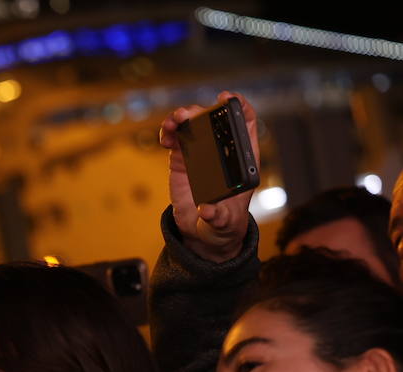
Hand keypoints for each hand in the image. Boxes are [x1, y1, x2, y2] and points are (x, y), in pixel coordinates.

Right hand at [157, 91, 259, 262]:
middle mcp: (221, 152)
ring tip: (172, 122)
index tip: (226, 99)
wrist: (202, 232)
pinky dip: (169, 133)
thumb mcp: (223, 223)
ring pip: (192, 126)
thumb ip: (217, 217)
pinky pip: (176, 139)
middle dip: (201, 112)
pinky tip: (165, 137)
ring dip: (182, 118)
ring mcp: (200, 153)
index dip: (239, 108)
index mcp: (239, 161)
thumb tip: (207, 210)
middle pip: (214, 121)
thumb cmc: (222, 225)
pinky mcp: (182, 160)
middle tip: (187, 115)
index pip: (245, 126)